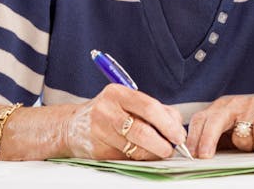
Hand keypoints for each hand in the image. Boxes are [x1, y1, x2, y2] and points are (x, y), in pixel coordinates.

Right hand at [64, 84, 186, 160]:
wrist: (74, 126)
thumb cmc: (109, 112)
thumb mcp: (128, 102)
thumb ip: (154, 110)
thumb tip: (177, 127)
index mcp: (117, 93)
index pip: (149, 107)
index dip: (168, 124)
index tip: (179, 135)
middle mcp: (106, 111)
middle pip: (142, 131)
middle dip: (163, 143)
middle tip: (171, 148)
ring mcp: (100, 132)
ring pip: (135, 149)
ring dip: (153, 153)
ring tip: (159, 151)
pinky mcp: (98, 151)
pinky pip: (126, 159)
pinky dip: (139, 159)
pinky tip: (141, 154)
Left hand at [187, 95, 253, 157]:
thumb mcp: (230, 135)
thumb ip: (214, 140)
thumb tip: (195, 154)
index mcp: (221, 107)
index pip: (201, 118)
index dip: (194, 136)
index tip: (192, 154)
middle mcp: (235, 103)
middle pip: (215, 120)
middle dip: (208, 139)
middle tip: (205, 156)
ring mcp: (253, 104)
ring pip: (240, 132)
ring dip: (245, 146)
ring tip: (252, 145)